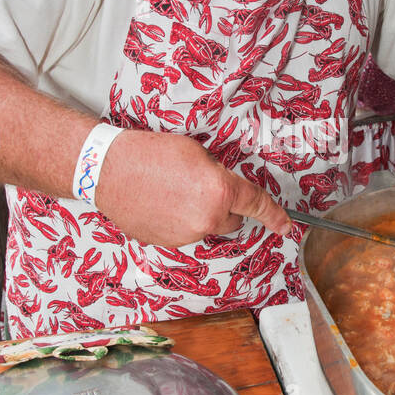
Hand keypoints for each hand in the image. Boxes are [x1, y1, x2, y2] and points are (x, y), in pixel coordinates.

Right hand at [95, 130, 290, 248]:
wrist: (108, 170)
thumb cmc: (150, 153)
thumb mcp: (196, 152)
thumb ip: (219, 172)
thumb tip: (226, 186)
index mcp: (220, 191)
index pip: (257, 204)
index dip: (275, 216)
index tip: (286, 227)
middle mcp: (207, 219)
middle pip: (232, 220)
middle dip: (225, 207)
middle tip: (200, 186)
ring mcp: (186, 235)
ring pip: (206, 227)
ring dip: (199, 214)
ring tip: (170, 191)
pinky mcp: (168, 243)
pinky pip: (185, 233)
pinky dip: (179, 221)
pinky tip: (160, 203)